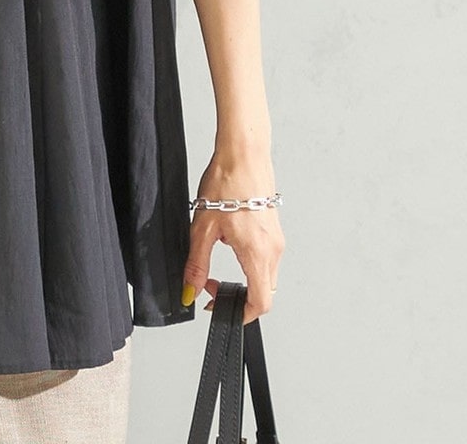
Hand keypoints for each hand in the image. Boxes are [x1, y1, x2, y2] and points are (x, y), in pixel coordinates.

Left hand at [182, 152, 283, 324]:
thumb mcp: (203, 227)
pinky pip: (266, 256)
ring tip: (217, 249)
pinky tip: (229, 236)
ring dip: (242, 274)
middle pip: (263, 291)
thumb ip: (197, 263)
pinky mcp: (275, 228)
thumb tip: (190, 291)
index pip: (260, 303)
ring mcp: (277, 239)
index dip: (240, 313)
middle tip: (210, 281)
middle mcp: (274, 250)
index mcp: (258, 253)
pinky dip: (248, 258)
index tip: (218, 305)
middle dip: (238, 294)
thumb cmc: (227, 182)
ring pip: (265, 274)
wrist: (243, 153)